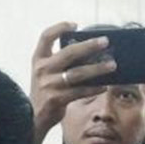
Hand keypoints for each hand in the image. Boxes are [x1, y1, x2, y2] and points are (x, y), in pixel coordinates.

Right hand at [30, 22, 113, 143]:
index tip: (75, 25)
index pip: (46, 37)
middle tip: (105, 41)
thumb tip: (92, 53)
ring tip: (112, 65)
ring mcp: (48, 85)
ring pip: (77, 73)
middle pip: (68, 53)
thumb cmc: (46, 91)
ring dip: (97, 68)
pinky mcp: (55, 99)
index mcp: (38, 59)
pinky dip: (94, 88)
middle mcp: (42, 70)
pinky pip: (80, 91)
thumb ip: (62, 63)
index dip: (59, 28)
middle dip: (89, 46)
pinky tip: (105, 85)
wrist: (32, 118)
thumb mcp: (47, 73)